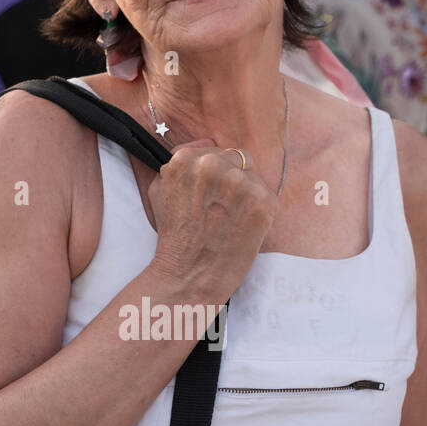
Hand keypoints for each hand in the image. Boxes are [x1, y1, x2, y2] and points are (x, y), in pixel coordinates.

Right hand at [147, 141, 277, 304]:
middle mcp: (213, 164)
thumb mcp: (159, 191)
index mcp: (185, 158)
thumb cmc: (174, 238)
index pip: (212, 149)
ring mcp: (240, 182)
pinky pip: (267, 194)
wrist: (189, 276)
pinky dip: (259, 210)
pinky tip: (243, 227)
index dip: (213, 172)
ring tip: (230, 220)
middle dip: (230, 180)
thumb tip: (198, 151)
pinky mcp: (262, 201)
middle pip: (235, 158)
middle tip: (221, 208)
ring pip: (252, 176)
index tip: (210, 192)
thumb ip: (176, 166)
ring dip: (245, 194)